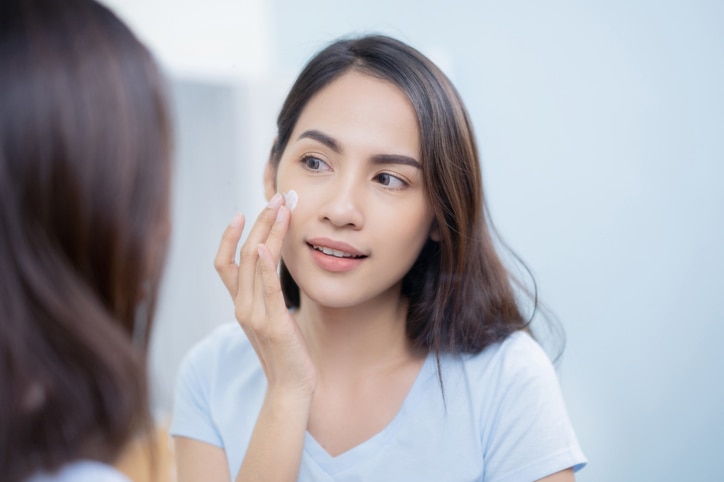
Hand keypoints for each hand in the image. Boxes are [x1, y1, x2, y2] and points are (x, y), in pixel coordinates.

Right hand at [214, 193, 316, 398]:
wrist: (290, 387)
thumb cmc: (285, 351)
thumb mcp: (271, 318)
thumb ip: (265, 295)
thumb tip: (272, 268)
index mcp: (240, 304)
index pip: (224, 263)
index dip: (229, 236)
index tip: (242, 212)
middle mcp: (242, 306)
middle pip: (243, 255)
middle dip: (259, 223)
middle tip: (276, 198)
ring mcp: (255, 315)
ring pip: (255, 264)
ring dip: (269, 232)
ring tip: (282, 208)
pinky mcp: (274, 324)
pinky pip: (267, 289)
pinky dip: (267, 266)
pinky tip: (270, 246)